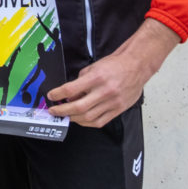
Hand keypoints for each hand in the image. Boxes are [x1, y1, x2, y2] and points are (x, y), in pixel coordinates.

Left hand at [47, 19, 177, 127]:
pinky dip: (87, 123)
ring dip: (73, 118)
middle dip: (62, 111)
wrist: (136, 66)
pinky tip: (80, 120)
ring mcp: (113, 102)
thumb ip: (80, 82)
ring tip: (65, 115)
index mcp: (96, 78)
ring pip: (89, 117)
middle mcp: (105, 91)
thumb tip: (69, 96)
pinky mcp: (119, 109)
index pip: (71, 89)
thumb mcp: (92, 68)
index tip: (51, 96)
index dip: (58, 94)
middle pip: (79, 107)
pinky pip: (100, 121)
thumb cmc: (114, 65)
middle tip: (54, 111)